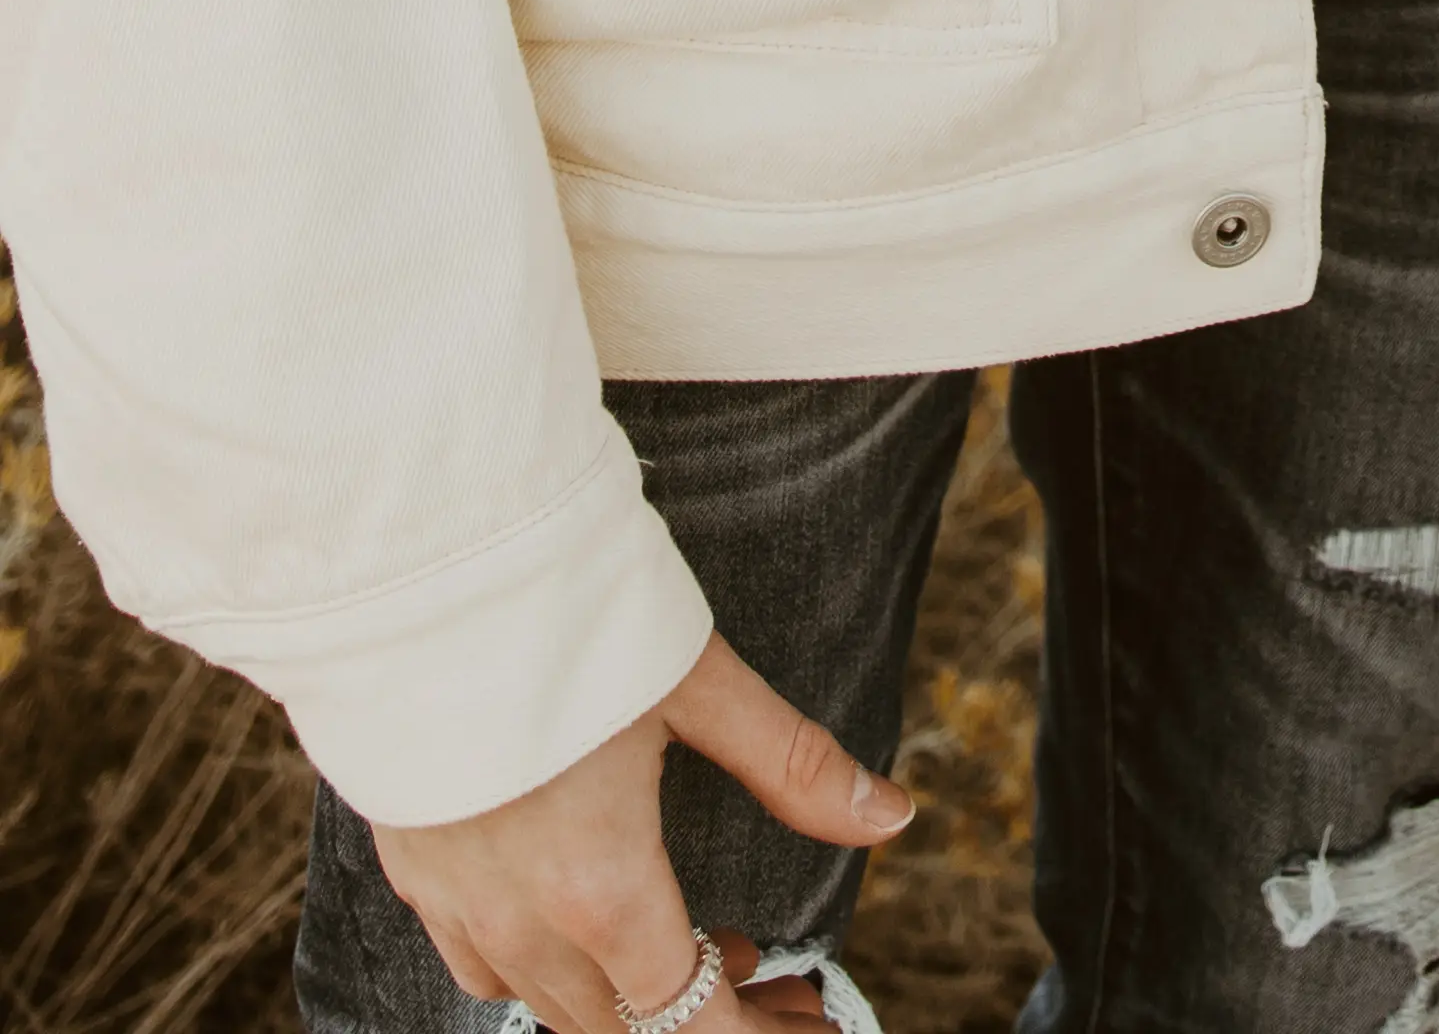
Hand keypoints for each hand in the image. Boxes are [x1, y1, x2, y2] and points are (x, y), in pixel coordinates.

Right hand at [373, 631, 911, 1033]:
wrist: (418, 581)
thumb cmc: (567, 622)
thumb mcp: (698, 685)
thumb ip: (793, 767)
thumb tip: (891, 817)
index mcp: (602, 891)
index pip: (690, 1019)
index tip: (808, 1018)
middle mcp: (522, 925)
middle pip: (623, 1029)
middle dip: (711, 1020)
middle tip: (775, 980)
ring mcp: (457, 907)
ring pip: (551, 1006)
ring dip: (631, 1000)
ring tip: (707, 943)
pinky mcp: (414, 874)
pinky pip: (482, 968)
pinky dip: (548, 970)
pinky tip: (590, 918)